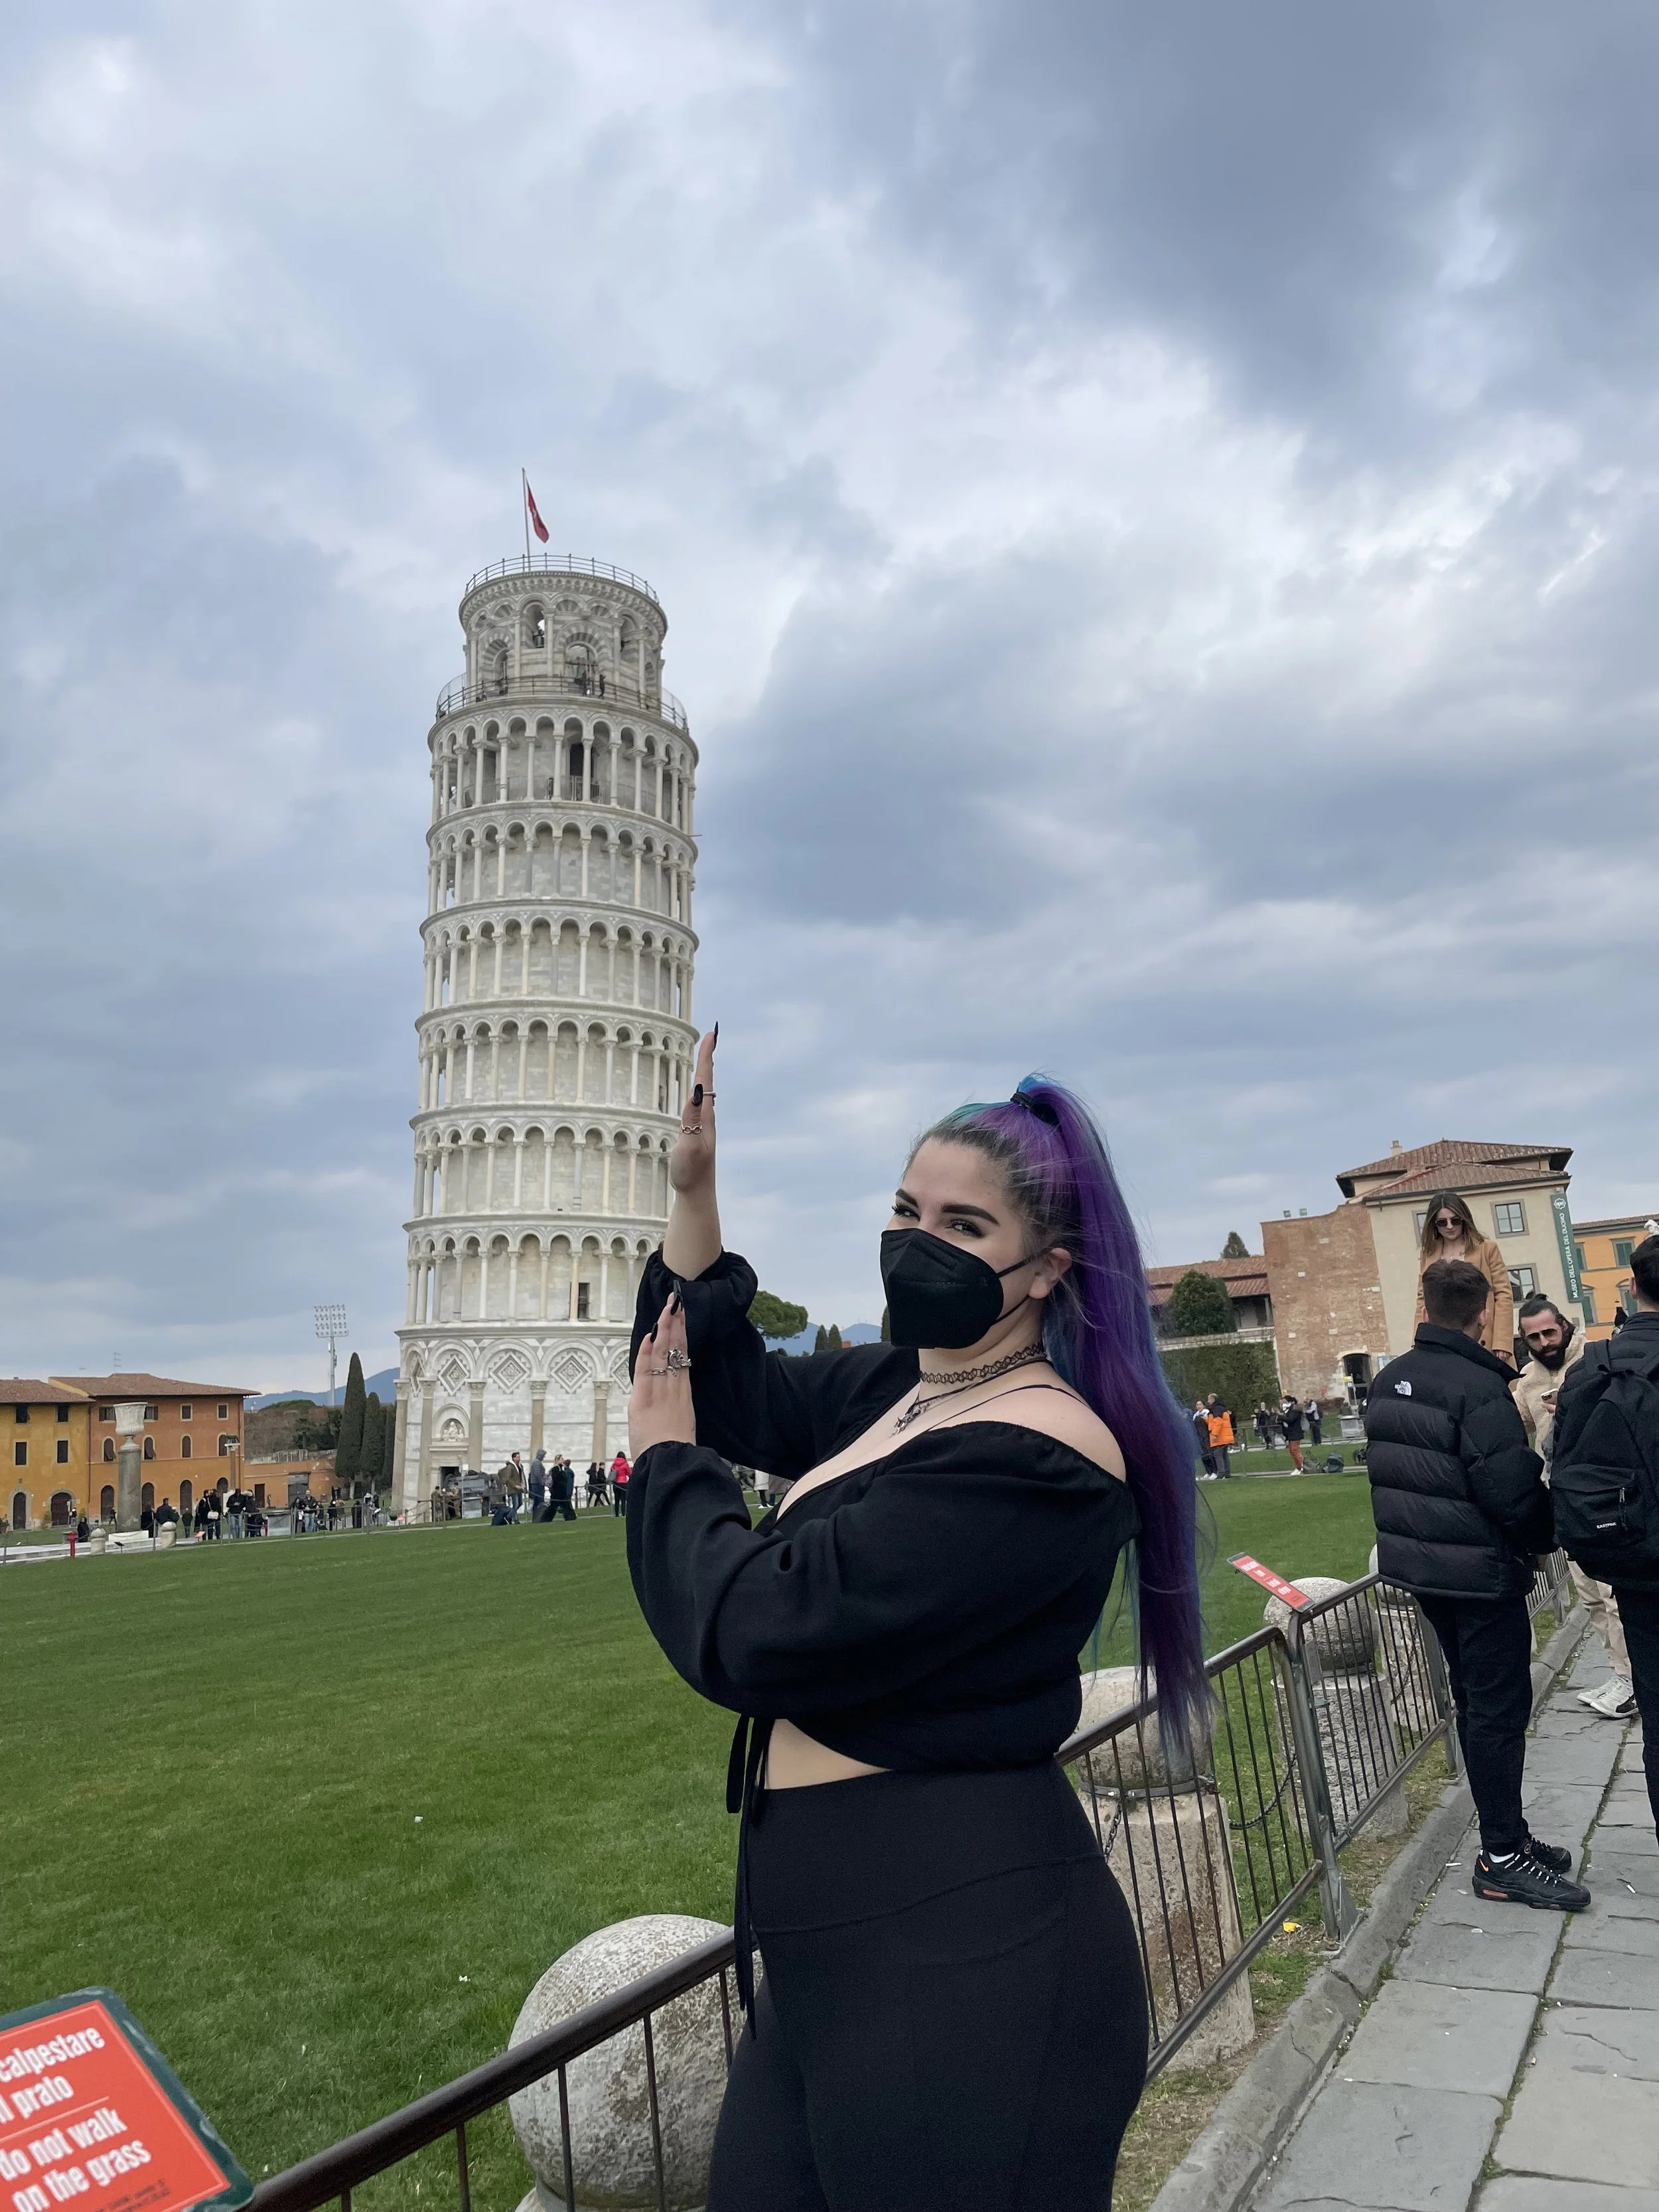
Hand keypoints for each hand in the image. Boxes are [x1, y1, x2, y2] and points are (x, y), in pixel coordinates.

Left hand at [630, 1293, 696, 1457]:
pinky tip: (648, 1335)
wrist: (670, 1464)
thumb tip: (677, 1404)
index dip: (682, 1338)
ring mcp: (660, 1392)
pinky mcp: (644, 1398)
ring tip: (668, 1308)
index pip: (683, 1359)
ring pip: (662, 1354)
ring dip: (664, 1330)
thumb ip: (678, 1411)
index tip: (683, 1319)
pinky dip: (645, 1351)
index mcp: (684, 1396)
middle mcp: (674, 1389)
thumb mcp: (682, 1428)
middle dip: (675, 1325)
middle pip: (675, 1351)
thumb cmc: (675, 1453)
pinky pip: (645, 1370)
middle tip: (676, 1302)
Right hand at [668, 1027, 717, 1197]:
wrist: (698, 1194)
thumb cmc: (691, 1172)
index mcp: (705, 1116)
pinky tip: (699, 1090)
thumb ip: (692, 1120)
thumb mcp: (689, 1145)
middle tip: (711, 1036)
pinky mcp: (698, 1133)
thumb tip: (696, 1092)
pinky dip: (699, 1088)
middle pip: (707, 1081)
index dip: (706, 1057)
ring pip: (705, 1091)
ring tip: (706, 1054)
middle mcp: (707, 1117)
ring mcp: (703, 1125)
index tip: (710, 1034)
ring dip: (705, 1071)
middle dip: (707, 1057)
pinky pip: (700, 1103)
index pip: (704, 1080)